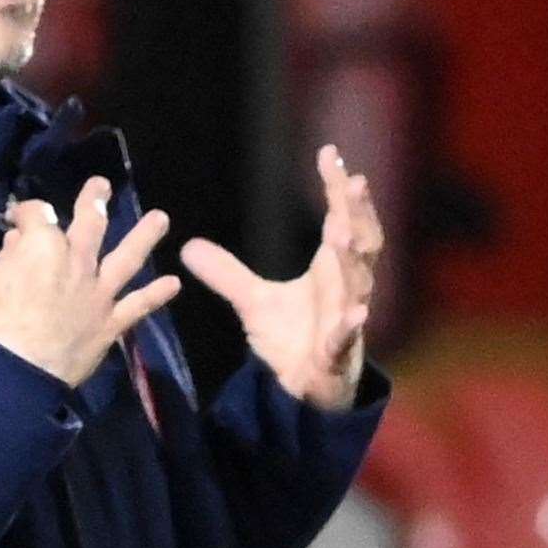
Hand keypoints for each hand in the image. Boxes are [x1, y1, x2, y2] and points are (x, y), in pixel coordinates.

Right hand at [0, 177, 180, 387]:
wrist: (11, 371)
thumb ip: (5, 260)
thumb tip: (17, 245)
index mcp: (43, 246)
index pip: (38, 214)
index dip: (26, 212)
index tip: (17, 219)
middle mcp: (78, 262)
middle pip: (91, 223)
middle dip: (95, 200)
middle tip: (102, 187)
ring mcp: (99, 292)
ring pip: (127, 258)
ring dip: (145, 236)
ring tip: (161, 219)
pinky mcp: (110, 323)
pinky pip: (138, 306)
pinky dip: (157, 295)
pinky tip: (173, 284)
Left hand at [179, 145, 383, 410]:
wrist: (305, 392)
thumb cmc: (292, 340)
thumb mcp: (253, 302)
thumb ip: (225, 273)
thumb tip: (188, 246)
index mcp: (331, 271)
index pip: (341, 220)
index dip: (338, 191)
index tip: (330, 155)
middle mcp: (345, 290)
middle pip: (359, 245)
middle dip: (357, 214)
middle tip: (351, 182)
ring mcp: (345, 322)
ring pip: (355, 286)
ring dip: (351, 261)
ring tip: (343, 233)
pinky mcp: (338, 354)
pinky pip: (346, 338)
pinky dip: (350, 326)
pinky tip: (355, 314)